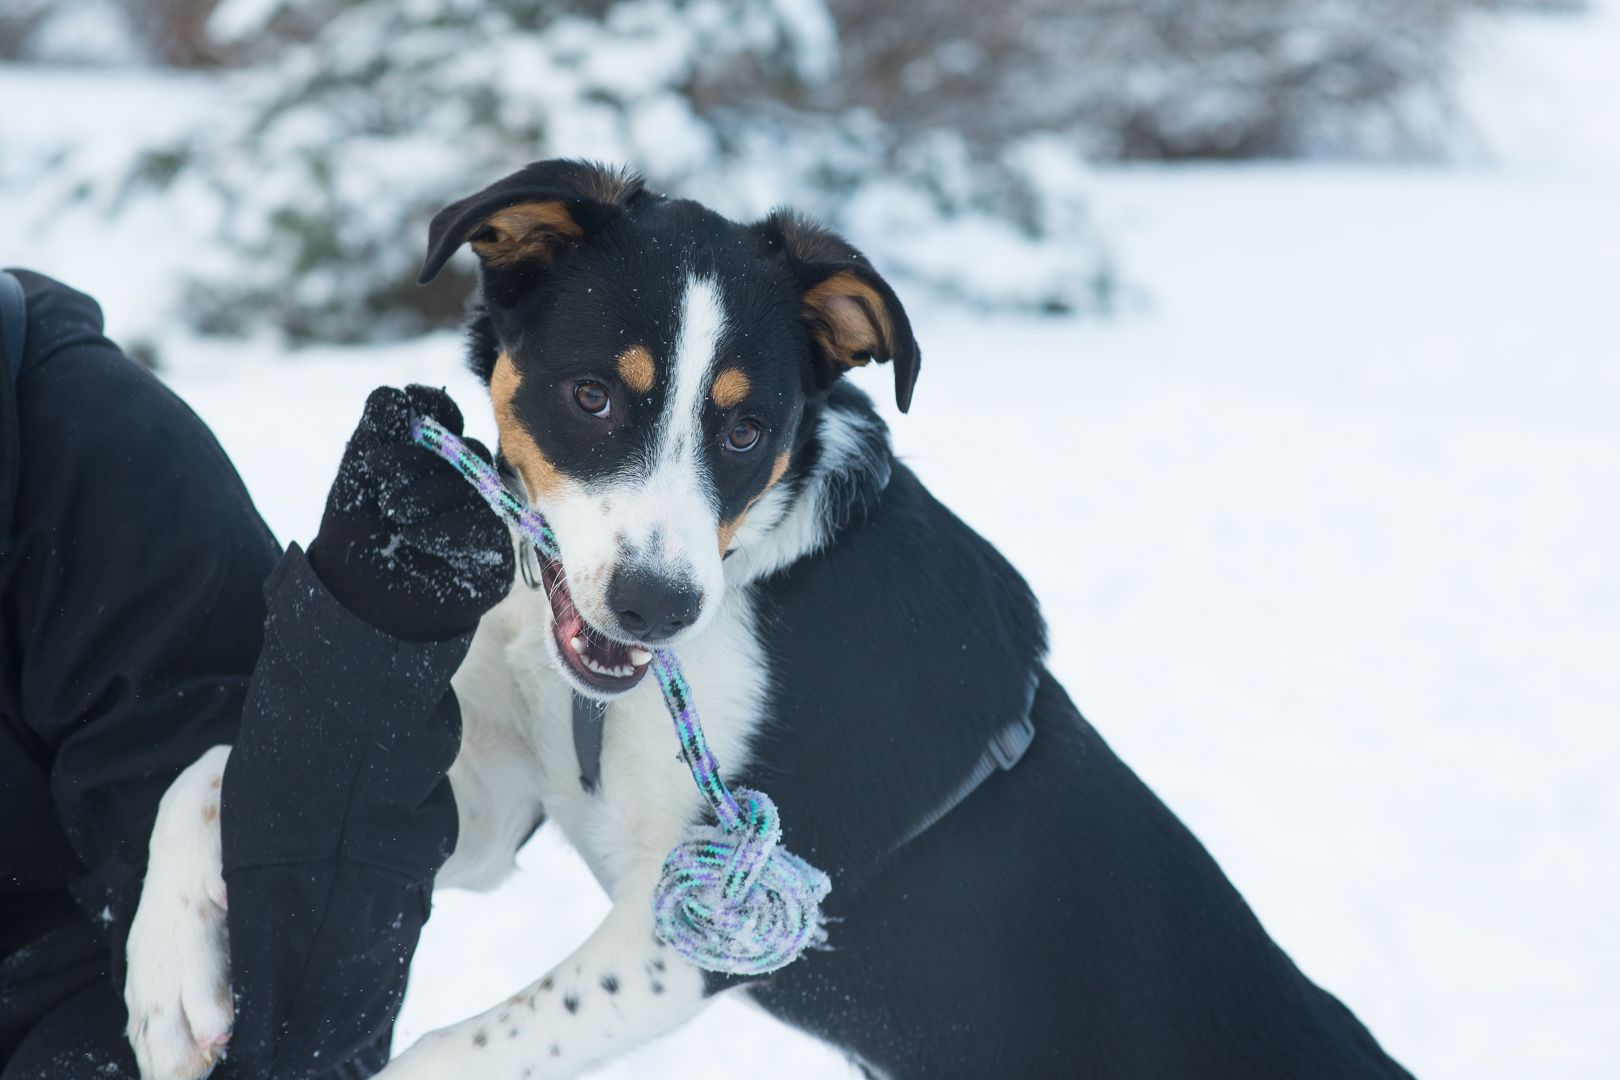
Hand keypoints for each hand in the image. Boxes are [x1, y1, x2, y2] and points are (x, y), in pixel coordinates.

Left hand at [307, 385, 514, 640]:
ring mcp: (483, 514)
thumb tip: (400, 392)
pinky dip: (443, 528)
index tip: (410, 410)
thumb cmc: (359, 533)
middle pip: (461, 447)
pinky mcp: (492, 552)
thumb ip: (378, 426)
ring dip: (424, 495)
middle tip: (379, 478)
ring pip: (471, 483)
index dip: (432, 407)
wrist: (359, 599)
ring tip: (395, 516)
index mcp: (433, 455)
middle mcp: (465, 480)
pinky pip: (480, 526)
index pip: (446, 415)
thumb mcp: (358, 472)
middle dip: (414, 459)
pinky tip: (417, 537)